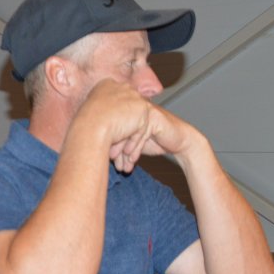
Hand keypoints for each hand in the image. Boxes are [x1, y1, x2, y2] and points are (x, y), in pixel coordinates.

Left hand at [76, 80, 195, 171]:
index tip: (99, 156)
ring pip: (128, 131)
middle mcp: (133, 107)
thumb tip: (95, 151)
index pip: (108, 122)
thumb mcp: (132, 141)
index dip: (104, 139)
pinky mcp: (155, 118)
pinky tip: (132, 161)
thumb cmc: (153, 140)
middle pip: (117, 125)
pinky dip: (135, 149)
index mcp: (124, 108)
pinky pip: (142, 134)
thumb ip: (117, 141)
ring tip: (120, 166)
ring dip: (123, 151)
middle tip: (109, 161)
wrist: (178, 141)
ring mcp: (144, 111)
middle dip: (113, 146)